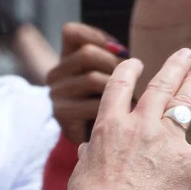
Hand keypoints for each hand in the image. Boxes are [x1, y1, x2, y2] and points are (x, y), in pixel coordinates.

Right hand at [46, 23, 126, 143]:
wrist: (99, 157)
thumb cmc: (112, 114)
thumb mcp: (109, 80)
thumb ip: (113, 60)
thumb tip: (128, 53)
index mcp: (65, 60)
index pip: (71, 33)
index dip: (97, 35)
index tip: (121, 49)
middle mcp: (55, 76)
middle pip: (87, 54)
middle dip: (116, 65)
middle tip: (135, 80)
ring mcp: (56, 97)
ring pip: (92, 79)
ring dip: (119, 90)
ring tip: (135, 102)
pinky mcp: (63, 118)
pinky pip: (93, 106)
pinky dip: (114, 112)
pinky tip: (125, 118)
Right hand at [66, 49, 190, 189]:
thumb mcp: (82, 172)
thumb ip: (89, 156)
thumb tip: (86, 150)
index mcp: (110, 125)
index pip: (119, 86)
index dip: (129, 71)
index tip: (136, 63)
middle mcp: (140, 125)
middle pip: (160, 86)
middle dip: (174, 67)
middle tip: (185, 55)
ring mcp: (165, 141)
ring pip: (186, 103)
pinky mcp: (188, 162)